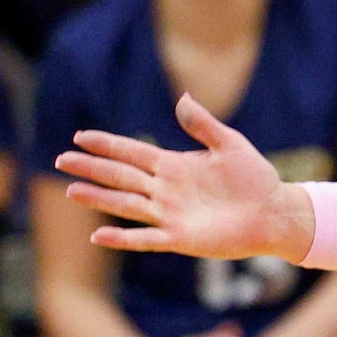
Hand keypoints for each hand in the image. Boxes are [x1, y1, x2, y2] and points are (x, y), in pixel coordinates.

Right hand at [59, 94, 314, 263]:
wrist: (275, 213)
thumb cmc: (255, 179)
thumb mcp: (230, 144)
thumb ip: (203, 124)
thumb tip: (183, 98)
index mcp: (174, 165)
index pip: (131, 152)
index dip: (106, 144)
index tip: (80, 136)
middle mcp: (166, 190)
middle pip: (120, 176)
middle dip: (91, 168)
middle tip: (61, 160)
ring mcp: (170, 214)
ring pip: (126, 204)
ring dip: (99, 198)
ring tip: (71, 191)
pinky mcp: (180, 238)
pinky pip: (145, 238)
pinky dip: (123, 238)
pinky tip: (98, 236)